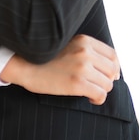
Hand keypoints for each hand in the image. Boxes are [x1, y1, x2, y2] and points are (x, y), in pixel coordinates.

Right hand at [0, 34, 119, 104]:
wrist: (25, 65)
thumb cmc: (46, 58)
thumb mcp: (68, 44)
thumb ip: (87, 50)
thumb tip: (111, 68)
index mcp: (84, 41)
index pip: (112, 55)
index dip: (113, 68)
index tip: (108, 75)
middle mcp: (85, 52)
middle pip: (112, 70)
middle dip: (107, 80)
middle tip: (97, 85)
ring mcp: (82, 67)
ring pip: (107, 84)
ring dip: (101, 90)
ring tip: (89, 91)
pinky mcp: (77, 83)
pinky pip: (100, 94)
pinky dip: (97, 99)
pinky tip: (87, 97)